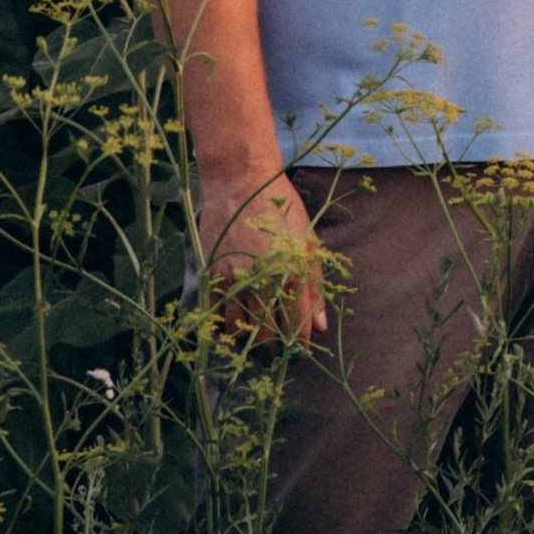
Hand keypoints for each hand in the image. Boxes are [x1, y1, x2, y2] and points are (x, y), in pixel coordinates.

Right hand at [202, 173, 328, 343]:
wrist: (242, 181)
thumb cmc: (282, 210)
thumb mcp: (309, 243)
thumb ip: (315, 287)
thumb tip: (321, 327)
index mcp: (292, 276)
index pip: (298, 328)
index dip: (300, 345)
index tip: (300, 351)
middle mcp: (263, 282)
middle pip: (268, 336)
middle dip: (275, 346)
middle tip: (278, 345)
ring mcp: (235, 279)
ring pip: (240, 330)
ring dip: (249, 339)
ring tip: (256, 335)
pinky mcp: (212, 274)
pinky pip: (217, 314)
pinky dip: (225, 324)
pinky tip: (234, 321)